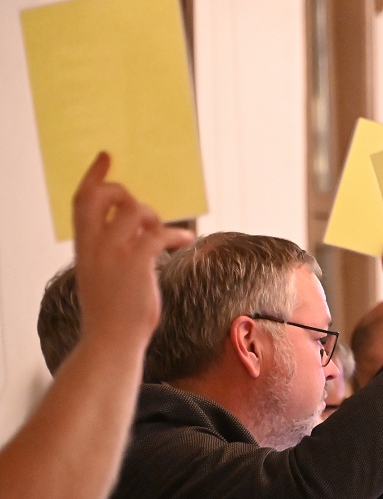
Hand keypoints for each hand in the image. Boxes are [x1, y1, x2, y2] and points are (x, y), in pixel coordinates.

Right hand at [72, 152, 193, 351]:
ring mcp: (113, 254)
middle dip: (121, 191)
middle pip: (99, 196)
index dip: (94, 175)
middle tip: (141, 208)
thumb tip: (142, 228)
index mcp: (83, 247)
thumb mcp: (108, 274)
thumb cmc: (114, 311)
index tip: (106, 156)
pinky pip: (158, 233)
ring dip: (153, 216)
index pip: (80, 201)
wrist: (111, 342)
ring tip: (163, 235)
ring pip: (133, 210)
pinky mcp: (136, 264)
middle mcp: (93, 245)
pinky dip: (176, 234)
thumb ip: (117, 248)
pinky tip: (185, 241)